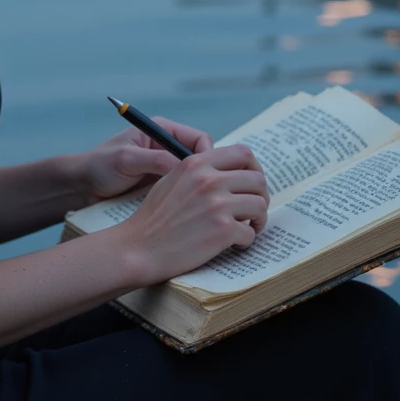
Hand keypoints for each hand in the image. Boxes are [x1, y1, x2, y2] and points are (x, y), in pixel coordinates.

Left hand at [76, 116, 215, 204]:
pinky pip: (181, 194)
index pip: (199, 139)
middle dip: (205, 176)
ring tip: (197, 206)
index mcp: (163, 131)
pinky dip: (184, 202)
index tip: (207, 175)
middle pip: (201, 161)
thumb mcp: (127, 159)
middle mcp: (168, 149)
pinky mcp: (161, 189)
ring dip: (196, 192)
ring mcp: (166, 170)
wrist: (81, 188)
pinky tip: (184, 214)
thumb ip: (155, 160)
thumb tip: (186, 167)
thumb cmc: (99, 166)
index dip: (207, 156)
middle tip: (206, 195)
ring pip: (194, 180)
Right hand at [115, 144, 269, 287]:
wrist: (139, 248)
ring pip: (260, 205)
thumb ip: (198, 171)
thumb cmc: (153, 218)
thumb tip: (228, 172)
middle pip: (258, 179)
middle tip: (253, 211)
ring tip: (247, 227)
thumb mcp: (171, 180)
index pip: (242, 153)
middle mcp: (209, 179)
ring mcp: (217, 204)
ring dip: (258, 219)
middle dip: (260, 196)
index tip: (251, 184)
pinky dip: (245, 241)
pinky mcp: (222, 230)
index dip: (254, 168)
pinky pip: (250, 233)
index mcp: (196, 163)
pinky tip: (233, 244)